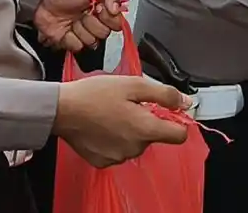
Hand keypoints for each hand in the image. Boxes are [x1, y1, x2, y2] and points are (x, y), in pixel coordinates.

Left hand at [34, 0, 126, 52]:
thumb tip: (118, 9)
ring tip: (72, 19)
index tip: (97, 8)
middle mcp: (96, 23)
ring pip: (91, 41)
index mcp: (104, 10)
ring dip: (80, 30)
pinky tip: (65, 29)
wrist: (42, 1)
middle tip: (82, 12)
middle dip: (92, 23)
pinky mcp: (71, 42)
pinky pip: (77, 47)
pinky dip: (69, 38)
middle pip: (104, 33)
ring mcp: (84, 34)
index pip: (116, 23)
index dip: (107, 17)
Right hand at [53, 75, 192, 167]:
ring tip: (114, 114)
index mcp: (145, 129)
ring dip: (131, 130)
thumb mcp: (134, 85)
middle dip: (148, 121)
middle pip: (155, 136)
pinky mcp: (103, 161)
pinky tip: (104, 126)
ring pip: (137, 143)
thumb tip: (185, 102)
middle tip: (130, 105)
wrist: (62, 109)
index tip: (166, 111)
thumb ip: (165, 94)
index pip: (179, 135)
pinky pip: (120, 150)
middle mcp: (134, 148)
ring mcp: (118, 157)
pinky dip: (116, 139)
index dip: (177, 121)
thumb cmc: (96, 94)